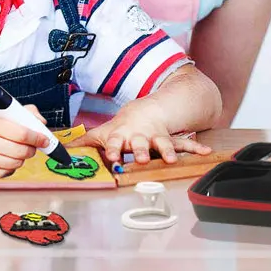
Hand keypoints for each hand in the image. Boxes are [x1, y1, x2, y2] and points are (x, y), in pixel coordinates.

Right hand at [0, 105, 48, 177]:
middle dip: (32, 149)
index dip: (37, 138)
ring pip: (17, 163)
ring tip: (16, 151)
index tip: (45, 140)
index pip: (22, 134)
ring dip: (22, 158)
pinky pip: (9, 173)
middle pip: (22, 151)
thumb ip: (26, 114)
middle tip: (31, 146)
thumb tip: (42, 123)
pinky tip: (6, 159)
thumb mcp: (4, 116)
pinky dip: (12, 167)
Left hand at [70, 96, 212, 164]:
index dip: (113, 149)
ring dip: (166, 151)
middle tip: (139, 158)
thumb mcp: (104, 133)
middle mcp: (139, 136)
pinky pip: (185, 144)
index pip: (115, 143)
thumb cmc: (122, 127)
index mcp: (122, 136)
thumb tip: (63, 152)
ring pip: (162, 144)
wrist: (146, 111)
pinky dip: (196, 148)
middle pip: (139, 144)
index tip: (112, 157)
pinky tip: (206, 151)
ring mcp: (156, 138)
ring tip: (171, 159)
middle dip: (139, 151)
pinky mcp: (171, 140)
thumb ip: (86, 144)